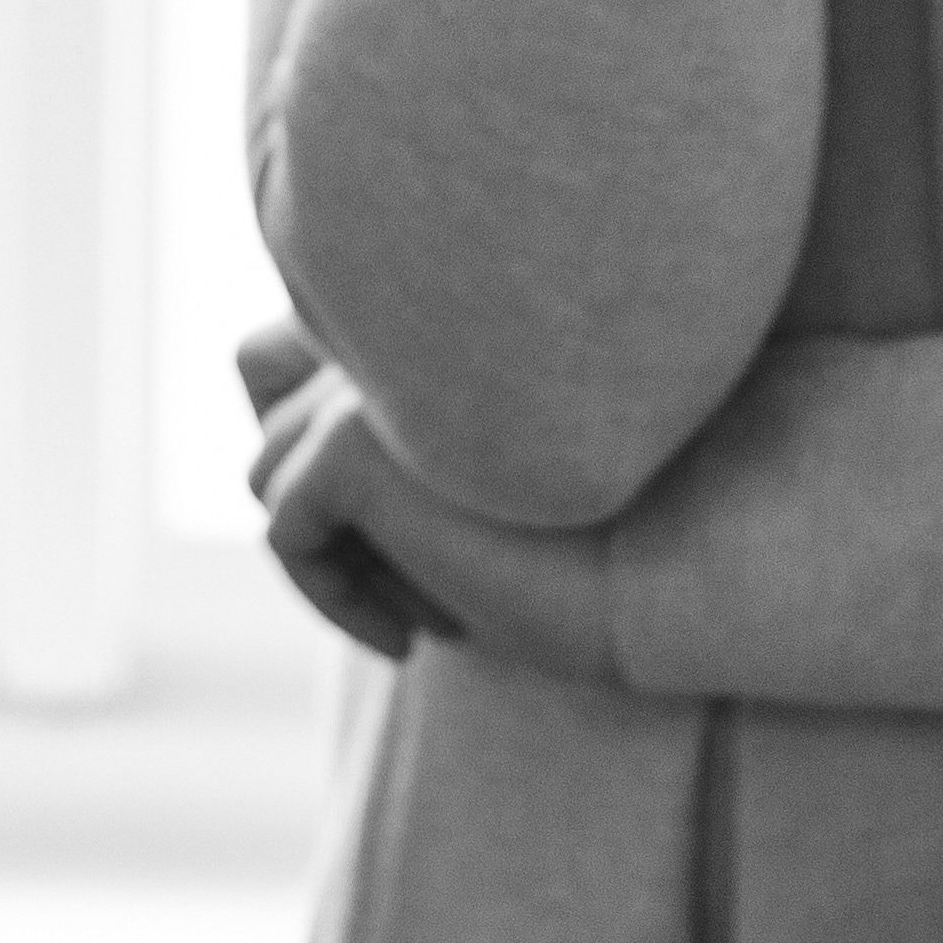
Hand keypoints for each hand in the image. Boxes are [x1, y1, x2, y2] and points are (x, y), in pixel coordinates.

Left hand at [238, 314, 614, 676]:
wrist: (677, 572)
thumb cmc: (605, 541)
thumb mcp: (482, 479)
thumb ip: (394, 441)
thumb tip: (276, 472)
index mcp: (437, 304)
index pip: (297, 334)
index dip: (328, 438)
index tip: (414, 532)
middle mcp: (397, 317)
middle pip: (264, 381)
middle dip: (317, 483)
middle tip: (409, 572)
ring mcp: (371, 371)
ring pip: (269, 469)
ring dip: (334, 550)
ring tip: (430, 607)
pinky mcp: (351, 439)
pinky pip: (285, 531)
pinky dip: (334, 598)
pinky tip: (417, 638)